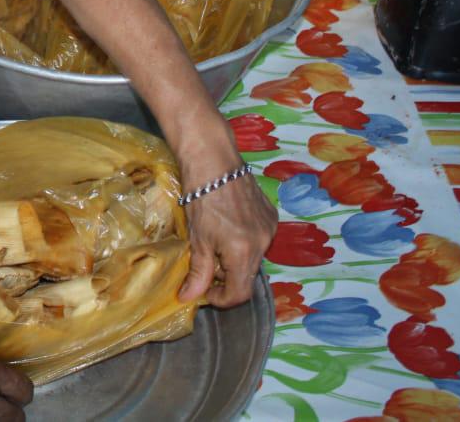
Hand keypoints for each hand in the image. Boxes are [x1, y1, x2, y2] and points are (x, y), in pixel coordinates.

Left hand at [177, 148, 276, 307]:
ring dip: (235, 260)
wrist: (214, 159)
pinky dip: (244, 243)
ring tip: (214, 245)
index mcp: (244, 252)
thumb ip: (198, 273)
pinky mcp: (271, 215)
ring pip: (254, 258)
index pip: (240, 294)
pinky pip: (259, 240)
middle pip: (247, 276)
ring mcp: (270, 227)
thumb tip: (188, 298)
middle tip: (205, 267)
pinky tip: (227, 229)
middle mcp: (263, 243)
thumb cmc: (201, 197)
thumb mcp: (197, 239)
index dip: (221, 299)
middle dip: (226, 279)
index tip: (205, 293)